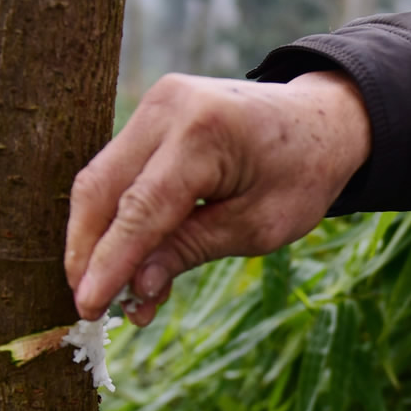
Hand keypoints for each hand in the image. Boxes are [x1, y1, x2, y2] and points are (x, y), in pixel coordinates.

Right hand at [64, 70, 370, 323]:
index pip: (140, 208)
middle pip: (102, 188)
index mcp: (205, 133)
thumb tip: (135, 288)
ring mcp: (156, 104)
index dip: (110, 262)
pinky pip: (119, 170)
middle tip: (88, 306)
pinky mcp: (152, 112)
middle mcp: (169, 107)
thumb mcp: (258, 227)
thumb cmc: (302, 174)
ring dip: (98, 239)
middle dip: (87, 252)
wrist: (323, 121)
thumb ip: (191, 250)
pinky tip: (128, 260)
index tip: (87, 307)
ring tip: (112, 293)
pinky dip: (116, 216)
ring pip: (101, 180)